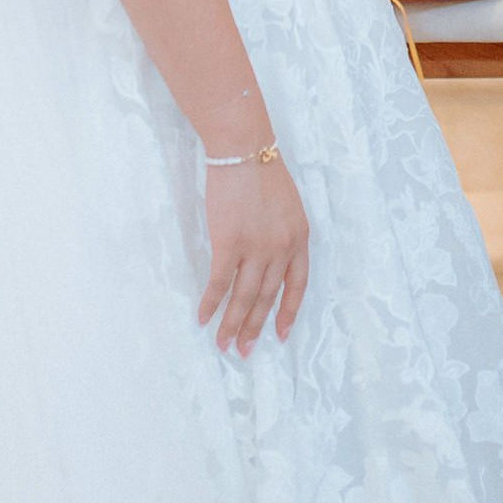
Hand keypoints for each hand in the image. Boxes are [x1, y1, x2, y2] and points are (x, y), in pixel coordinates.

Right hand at [201, 153, 309, 357]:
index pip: (297, 285)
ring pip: (245, 297)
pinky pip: (220, 283)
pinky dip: (211, 303)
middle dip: (256, 327)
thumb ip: (283, 235)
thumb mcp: (288, 207)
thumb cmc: (262, 173)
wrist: (244, 150)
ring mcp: (256, 247)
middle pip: (268, 296)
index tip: (280, 335)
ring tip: (224, 345)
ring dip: (233, 324)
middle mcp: (282, 248)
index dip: (288, 312)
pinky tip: (203, 318)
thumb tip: (269, 261)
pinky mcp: (229, 243)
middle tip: (244, 351)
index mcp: (300, 238)